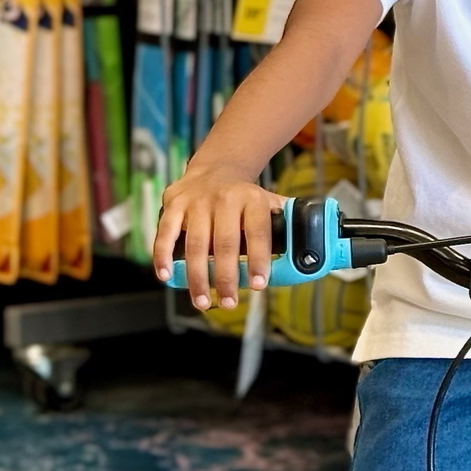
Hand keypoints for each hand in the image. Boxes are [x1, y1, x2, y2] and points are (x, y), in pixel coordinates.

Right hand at [153, 164, 284, 310]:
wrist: (216, 168)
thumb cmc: (244, 197)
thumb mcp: (268, 202)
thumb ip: (284, 223)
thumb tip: (306, 250)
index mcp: (252, 199)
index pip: (257, 232)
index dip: (258, 260)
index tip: (258, 285)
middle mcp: (224, 198)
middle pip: (225, 243)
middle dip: (226, 277)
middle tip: (228, 302)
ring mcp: (197, 201)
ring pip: (196, 244)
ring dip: (198, 276)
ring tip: (202, 301)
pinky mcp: (174, 204)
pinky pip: (165, 233)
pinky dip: (163, 256)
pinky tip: (167, 277)